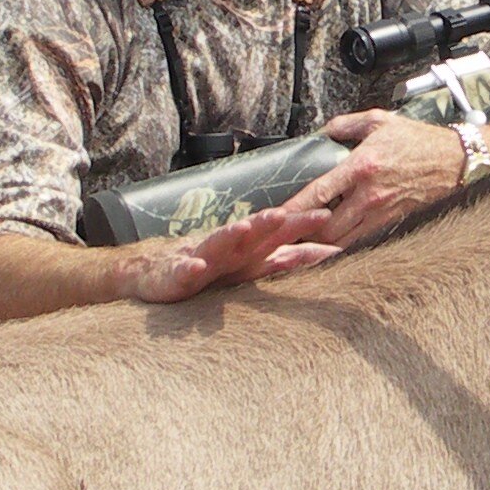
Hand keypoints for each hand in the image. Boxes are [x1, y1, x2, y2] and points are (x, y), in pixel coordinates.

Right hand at [113, 203, 340, 304]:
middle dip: (269, 222)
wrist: (157, 273)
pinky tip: (196, 266)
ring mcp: (201, 259)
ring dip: (230, 235)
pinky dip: (189, 268)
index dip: (300, 224)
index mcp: (249, 247)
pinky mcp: (177, 275)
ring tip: (243, 228)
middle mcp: (228, 249)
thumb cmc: (214, 268)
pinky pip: (183, 272)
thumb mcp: (255, 265)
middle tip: (285, 214)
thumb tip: (332, 252)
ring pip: (217, 244)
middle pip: (251, 232)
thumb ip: (291, 258)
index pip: (278, 232)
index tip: (326, 215)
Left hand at [284, 110, 469, 248]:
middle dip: (301, 234)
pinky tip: (328, 247)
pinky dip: (342, 246)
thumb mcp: (379, 121)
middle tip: (281, 236)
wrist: (455, 161)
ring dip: (319, 244)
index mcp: (361, 166)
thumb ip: (346, 125)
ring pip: (341, 240)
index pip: (318, 193)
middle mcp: (369, 194)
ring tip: (298, 245)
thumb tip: (323, 132)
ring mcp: (381, 212)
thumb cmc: (417, 140)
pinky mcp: (391, 222)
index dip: (293, 208)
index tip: (273, 216)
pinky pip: (360, 241)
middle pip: (325, 226)